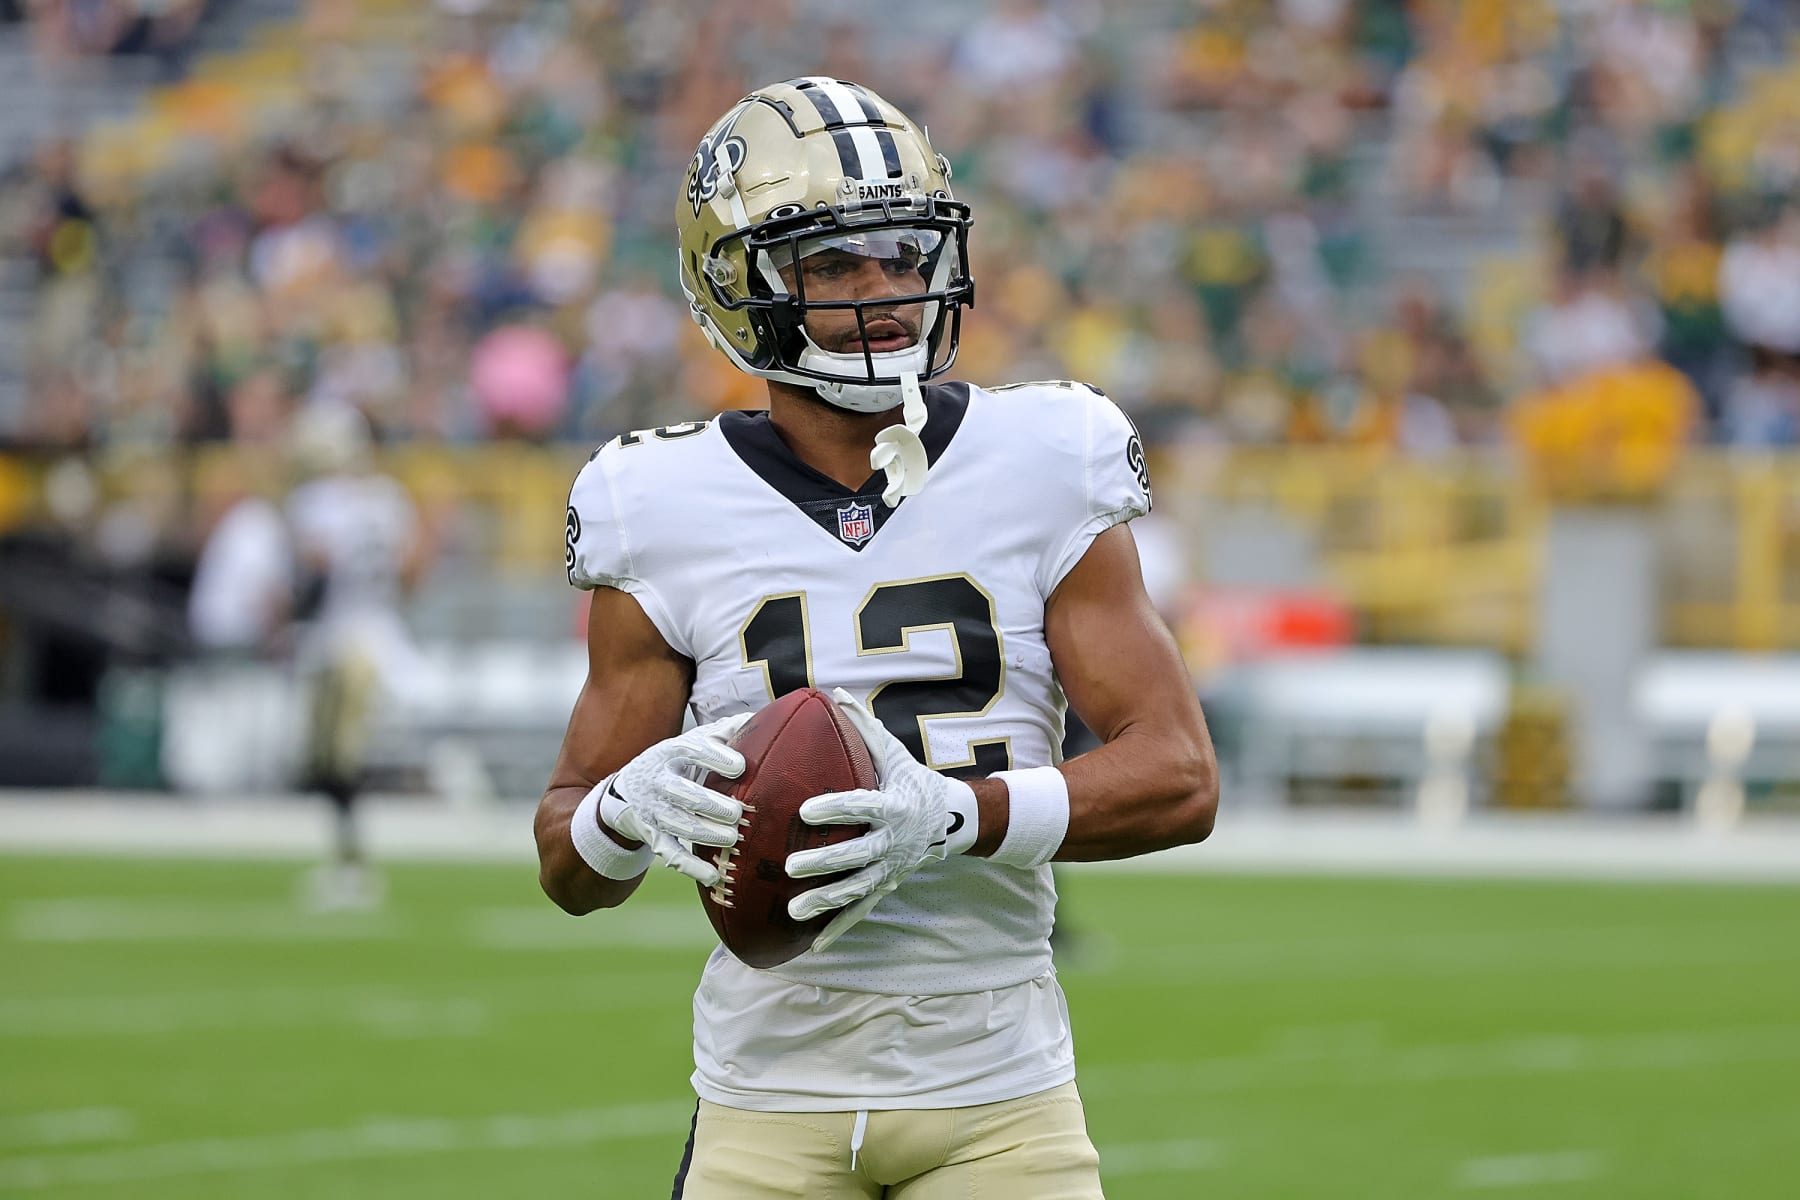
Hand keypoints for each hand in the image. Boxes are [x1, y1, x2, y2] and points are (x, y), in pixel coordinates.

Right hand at [601, 712, 751, 886]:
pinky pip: (671, 854)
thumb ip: (723, 732)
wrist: (627, 792)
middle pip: (684, 794)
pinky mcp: (652, 836)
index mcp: (670, 752)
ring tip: (733, 838)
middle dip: (712, 805)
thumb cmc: (674, 764)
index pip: (691, 750)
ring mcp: (653, 811)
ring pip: (679, 826)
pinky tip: (714, 875)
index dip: (714, 758)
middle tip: (737, 812)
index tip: (740, 766)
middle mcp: (658, 781)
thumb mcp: (691, 742)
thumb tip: (760, 718)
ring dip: (707, 834)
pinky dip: (692, 867)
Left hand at [786, 688, 974, 951]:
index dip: (835, 808)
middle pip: (857, 854)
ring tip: (794, 909)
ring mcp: (891, 867)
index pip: (861, 806)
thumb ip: (863, 727)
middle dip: (824, 862)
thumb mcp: (894, 752)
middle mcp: (893, 840)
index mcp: (894, 805)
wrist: (953, 820)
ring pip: (857, 888)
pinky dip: (839, 928)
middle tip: (791, 865)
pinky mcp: (887, 885)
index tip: (804, 809)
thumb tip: (831, 692)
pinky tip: (813, 945)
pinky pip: (862, 910)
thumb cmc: (912, 779)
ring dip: (826, 901)